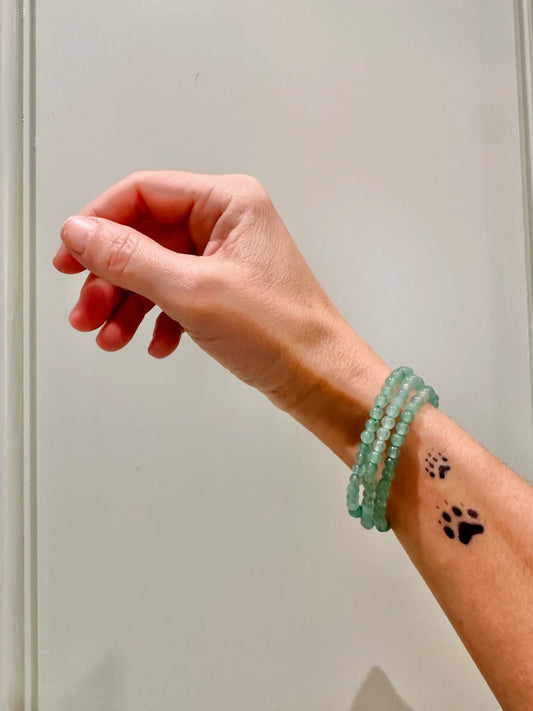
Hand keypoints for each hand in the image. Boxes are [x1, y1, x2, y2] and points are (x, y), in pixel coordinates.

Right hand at [53, 171, 356, 413]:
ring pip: (155, 269)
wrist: (322, 381)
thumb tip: (82, 233)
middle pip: (144, 235)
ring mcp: (226, 259)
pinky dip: (157, 319)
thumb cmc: (285, 333)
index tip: (71, 256)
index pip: (142, 192)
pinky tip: (155, 343)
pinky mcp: (226, 291)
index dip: (98, 223)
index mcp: (228, 202)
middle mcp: (228, 223)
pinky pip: (175, 294)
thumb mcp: (194, 292)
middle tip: (86, 310)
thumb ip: (130, 259)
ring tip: (110, 335)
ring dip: (127, 303)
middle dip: (110, 276)